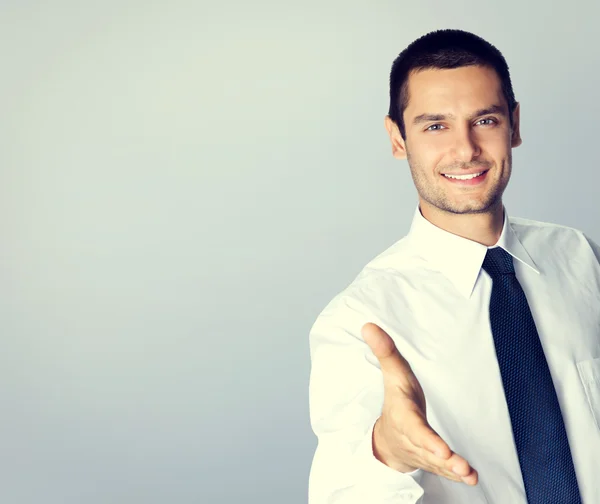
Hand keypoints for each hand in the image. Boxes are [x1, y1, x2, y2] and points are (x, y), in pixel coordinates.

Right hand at [362, 322, 477, 485]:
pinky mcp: (432, 463)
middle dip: (441, 457)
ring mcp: (422, 453)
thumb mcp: (392, 375)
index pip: (413, 427)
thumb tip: (369, 325)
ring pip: (437, 464)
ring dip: (453, 469)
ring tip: (468, 473)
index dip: (425, 439)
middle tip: (457, 464)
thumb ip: (385, 352)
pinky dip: (457, 476)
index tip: (440, 449)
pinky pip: (444, 471)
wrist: (387, 440)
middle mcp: (412, 438)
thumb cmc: (396, 402)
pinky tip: (471, 478)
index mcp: (404, 416)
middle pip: (426, 449)